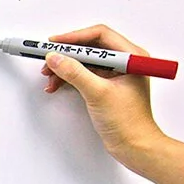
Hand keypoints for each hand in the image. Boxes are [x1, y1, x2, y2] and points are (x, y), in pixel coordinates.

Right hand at [41, 24, 164, 163]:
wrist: (134, 147)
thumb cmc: (129, 123)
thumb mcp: (98, 93)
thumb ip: (75, 73)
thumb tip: (55, 58)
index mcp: (132, 57)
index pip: (100, 35)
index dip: (74, 38)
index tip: (54, 43)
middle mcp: (124, 62)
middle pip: (89, 47)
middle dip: (66, 54)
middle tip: (48, 58)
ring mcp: (114, 74)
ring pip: (83, 61)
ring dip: (64, 67)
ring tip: (49, 75)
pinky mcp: (105, 85)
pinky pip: (82, 73)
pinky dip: (67, 77)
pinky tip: (56, 84)